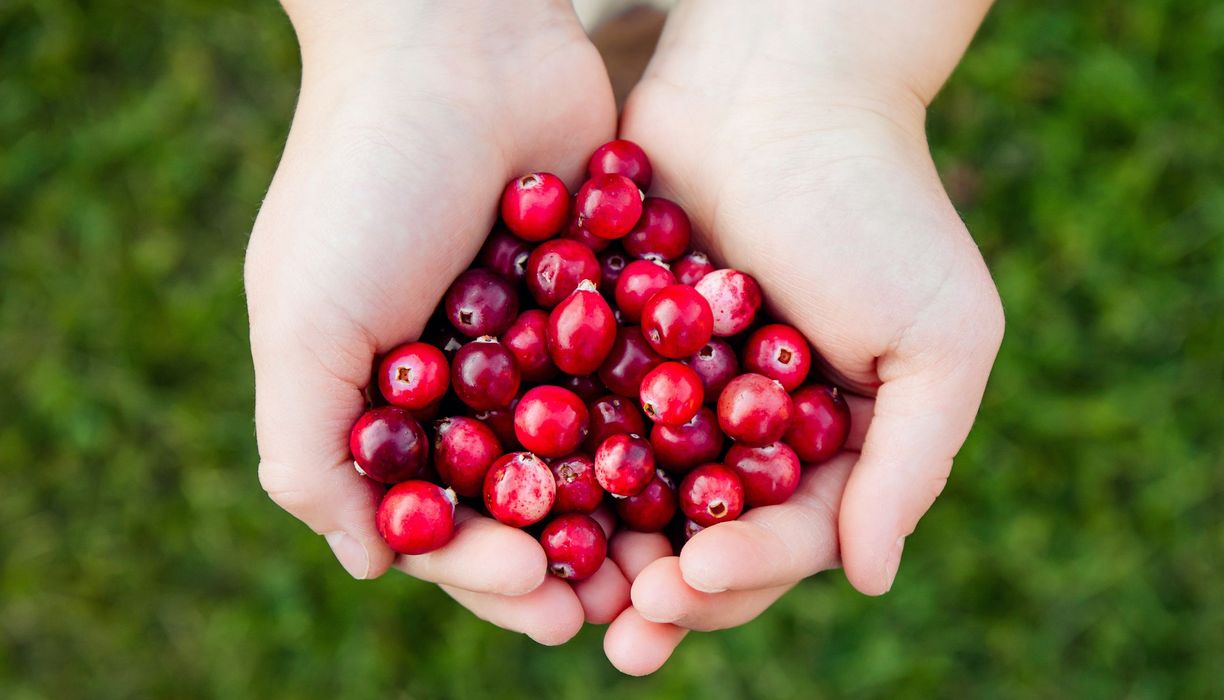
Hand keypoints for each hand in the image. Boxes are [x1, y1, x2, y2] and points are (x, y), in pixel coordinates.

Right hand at [246, 1, 626, 643]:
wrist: (456, 42)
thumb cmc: (363, 181)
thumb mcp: (303, 321)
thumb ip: (311, 450)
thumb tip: (369, 563)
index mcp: (388, 400)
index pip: (436, 517)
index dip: (481, 568)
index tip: (534, 591)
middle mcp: (466, 382)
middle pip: (523, 500)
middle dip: (567, 558)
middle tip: (618, 607)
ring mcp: (540, 343)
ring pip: (593, 454)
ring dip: (630, 513)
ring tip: (677, 565)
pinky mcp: (607, 299)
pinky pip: (641, 379)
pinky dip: (670, 425)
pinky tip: (712, 470)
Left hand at [601, 0, 1003, 672]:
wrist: (777, 82)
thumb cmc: (876, 204)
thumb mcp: (939, 334)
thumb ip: (911, 461)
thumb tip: (870, 579)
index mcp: (832, 440)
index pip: (788, 534)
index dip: (741, 569)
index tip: (689, 582)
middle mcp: (750, 427)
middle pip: (702, 530)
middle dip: (666, 585)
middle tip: (621, 629)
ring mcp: (677, 388)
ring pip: (633, 491)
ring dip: (601, 547)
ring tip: (558, 591)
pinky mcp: (613, 344)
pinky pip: (581, 417)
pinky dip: (554, 463)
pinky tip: (516, 497)